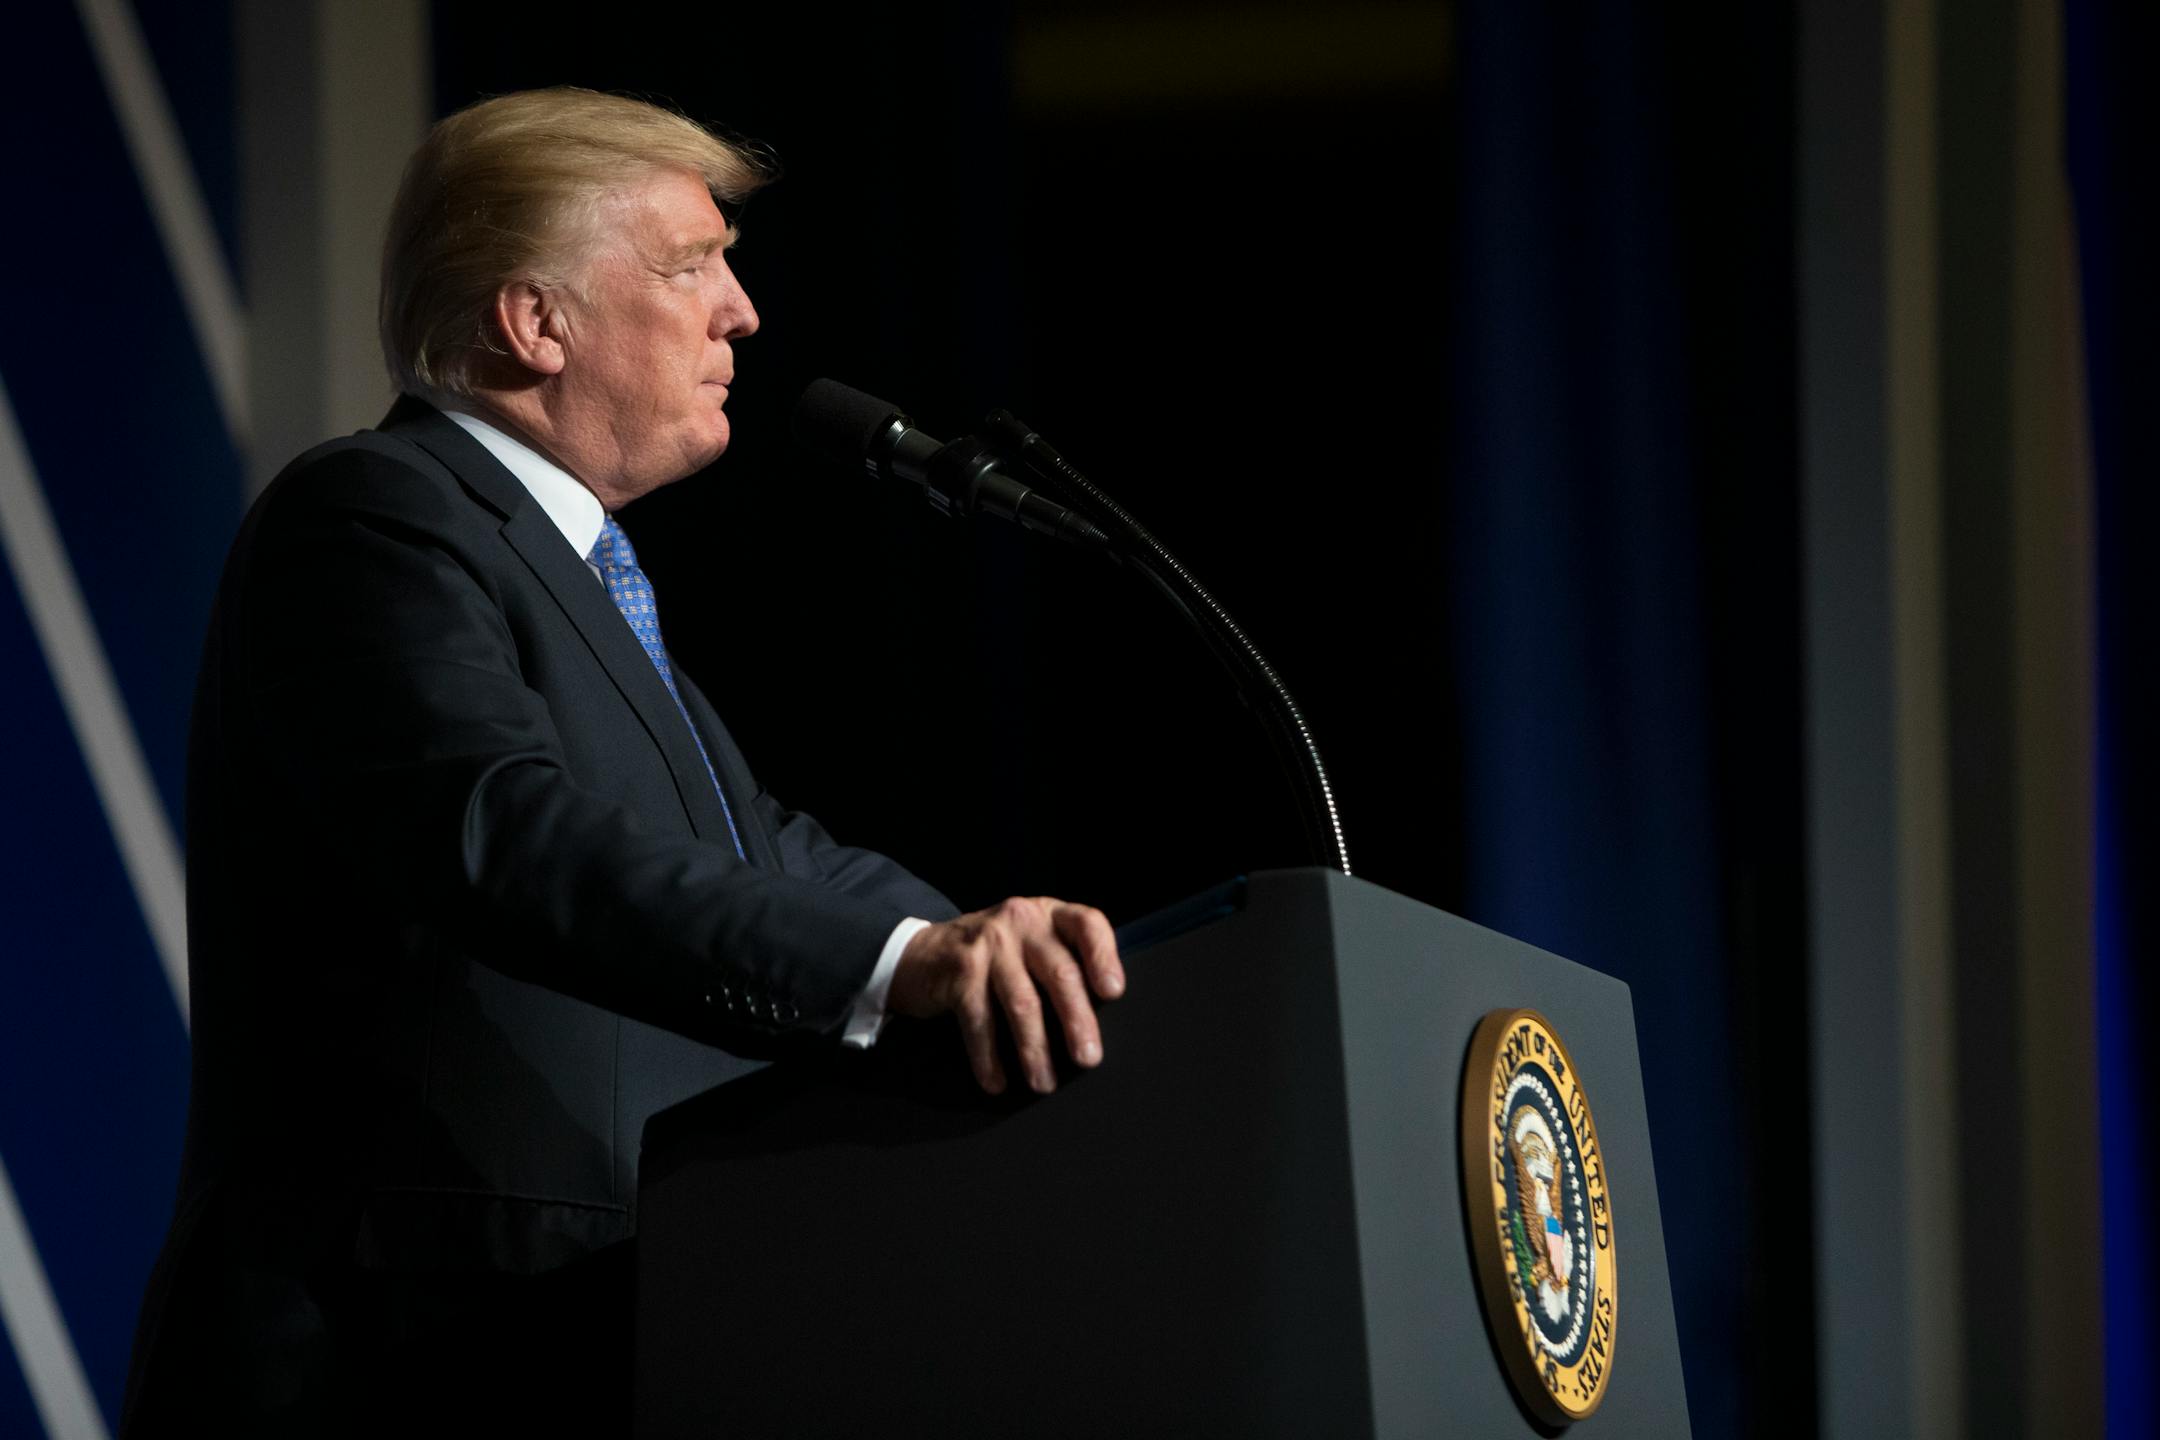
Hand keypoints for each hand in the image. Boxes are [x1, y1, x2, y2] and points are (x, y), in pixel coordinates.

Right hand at [887, 896, 1124, 1094]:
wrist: (924, 953)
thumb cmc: (995, 957)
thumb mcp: (1031, 944)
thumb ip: (1064, 963)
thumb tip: (1095, 1023)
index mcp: (1049, 914)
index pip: (1087, 924)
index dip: (1103, 957)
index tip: (1113, 992)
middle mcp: (1021, 920)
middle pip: (1059, 972)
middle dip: (1076, 1020)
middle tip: (1088, 1058)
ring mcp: (989, 942)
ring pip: (1022, 1002)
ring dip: (1034, 1049)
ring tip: (1043, 1082)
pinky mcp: (961, 969)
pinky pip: (980, 1020)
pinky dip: (988, 1056)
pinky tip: (996, 1081)